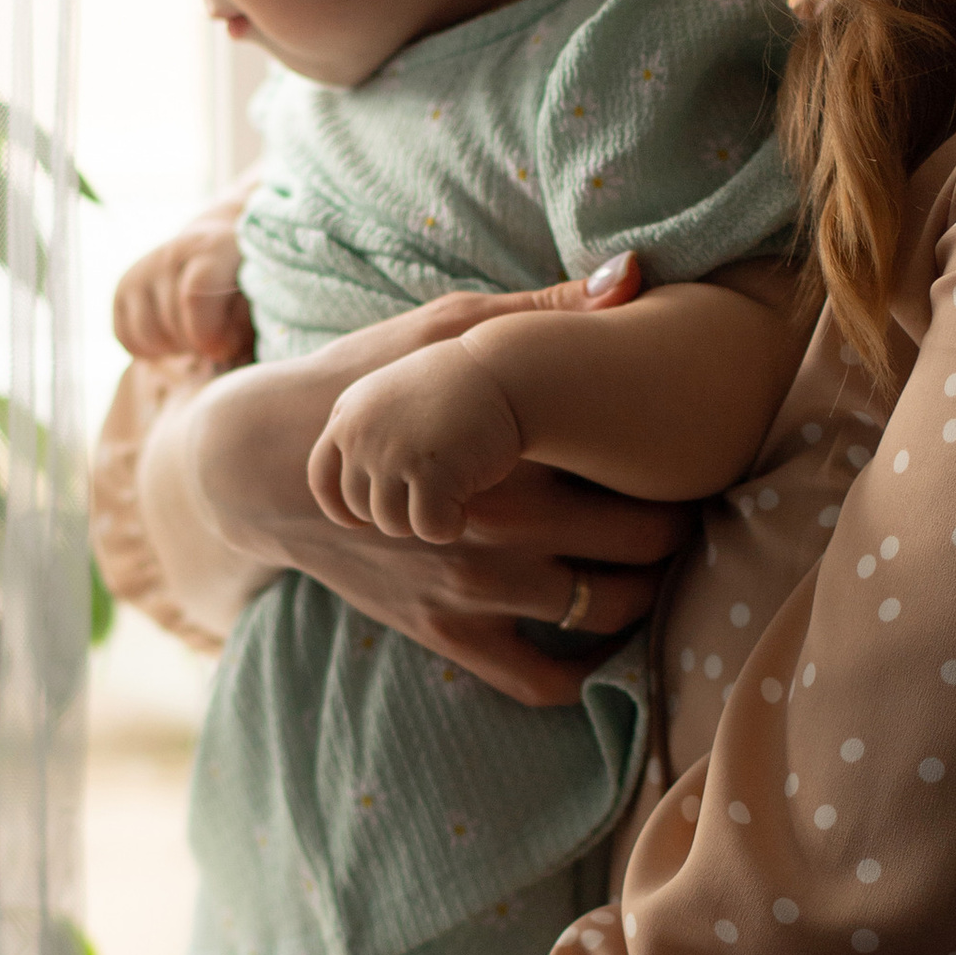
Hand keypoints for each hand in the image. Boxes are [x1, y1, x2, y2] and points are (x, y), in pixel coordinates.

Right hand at [113, 217, 252, 367]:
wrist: (217, 252)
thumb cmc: (249, 285)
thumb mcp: (262, 297)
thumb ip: (249, 319)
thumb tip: (223, 346)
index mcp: (213, 247)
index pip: (195, 294)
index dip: (208, 334)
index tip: (224, 349)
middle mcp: (172, 252)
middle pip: (172, 321)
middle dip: (197, 345)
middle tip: (217, 342)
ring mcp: (143, 269)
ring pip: (148, 335)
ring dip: (174, 348)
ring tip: (197, 337)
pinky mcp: (124, 288)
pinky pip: (128, 339)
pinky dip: (151, 350)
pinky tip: (176, 336)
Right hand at [181, 252, 686, 703]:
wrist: (261, 466)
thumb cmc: (364, 379)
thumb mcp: (445, 327)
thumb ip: (545, 309)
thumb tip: (634, 273)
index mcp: (513, 448)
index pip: (646, 470)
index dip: (688, 461)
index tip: (694, 448)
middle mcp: (501, 528)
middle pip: (642, 545)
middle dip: (678, 527)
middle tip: (686, 505)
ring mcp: (473, 588)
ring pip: (606, 613)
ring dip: (647, 595)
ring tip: (653, 564)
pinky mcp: (446, 632)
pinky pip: (538, 681)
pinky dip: (583, 673)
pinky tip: (599, 638)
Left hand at [310, 338, 524, 540]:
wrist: (503, 371)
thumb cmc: (457, 392)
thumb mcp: (394, 402)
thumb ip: (368, 440)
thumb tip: (353, 505)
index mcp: (348, 414)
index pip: (321, 478)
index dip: (341, 508)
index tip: (361, 521)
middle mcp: (361, 433)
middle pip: (360, 507)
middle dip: (396, 514)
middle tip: (432, 497)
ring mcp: (391, 451)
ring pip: (391, 522)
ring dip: (423, 520)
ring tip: (451, 498)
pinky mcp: (429, 470)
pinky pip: (428, 526)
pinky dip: (448, 526)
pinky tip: (465, 509)